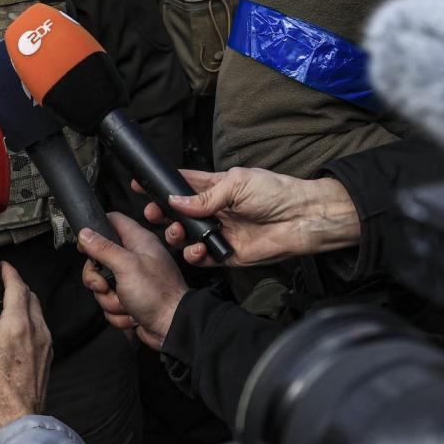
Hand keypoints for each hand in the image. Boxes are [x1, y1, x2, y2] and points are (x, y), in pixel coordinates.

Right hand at [0, 262, 52, 435]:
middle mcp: (37, 331)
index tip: (4, 268)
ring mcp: (45, 346)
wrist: (18, 418)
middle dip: (17, 289)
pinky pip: (37, 333)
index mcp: (19, 325)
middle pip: (31, 299)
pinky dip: (24, 328)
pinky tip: (7, 342)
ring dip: (21, 310)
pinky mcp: (46, 359)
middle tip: (1, 290)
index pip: (18, 288)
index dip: (10, 274)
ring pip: (35, 316)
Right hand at [79, 212, 187, 350]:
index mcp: (138, 242)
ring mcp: (132, 280)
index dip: (94, 230)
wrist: (173, 328)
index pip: (112, 221)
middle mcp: (135, 258)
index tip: (84, 246)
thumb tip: (84, 233)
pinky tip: (131, 315)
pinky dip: (118, 312)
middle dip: (98, 278)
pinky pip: (110, 303)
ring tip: (126, 304)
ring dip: (109, 300)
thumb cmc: (158, 294)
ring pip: (103, 285)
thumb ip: (103, 248)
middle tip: (105, 286)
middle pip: (100, 259)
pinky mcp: (131, 299)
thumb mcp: (126, 266)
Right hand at [136, 168, 360, 267]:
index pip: (181, 185)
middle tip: (153, 214)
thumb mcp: (237, 183)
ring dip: (175, 236)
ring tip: (177, 233)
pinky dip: (194, 256)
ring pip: (185, 237)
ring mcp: (218, 233)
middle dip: (161, 214)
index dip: (161, 185)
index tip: (140, 184)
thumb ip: (204, 195)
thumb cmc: (276, 193)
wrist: (303, 219)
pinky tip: (197, 250)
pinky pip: (202, 259)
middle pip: (177, 213)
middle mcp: (213, 211)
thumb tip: (175, 201)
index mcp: (215, 187)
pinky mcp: (226, 254)